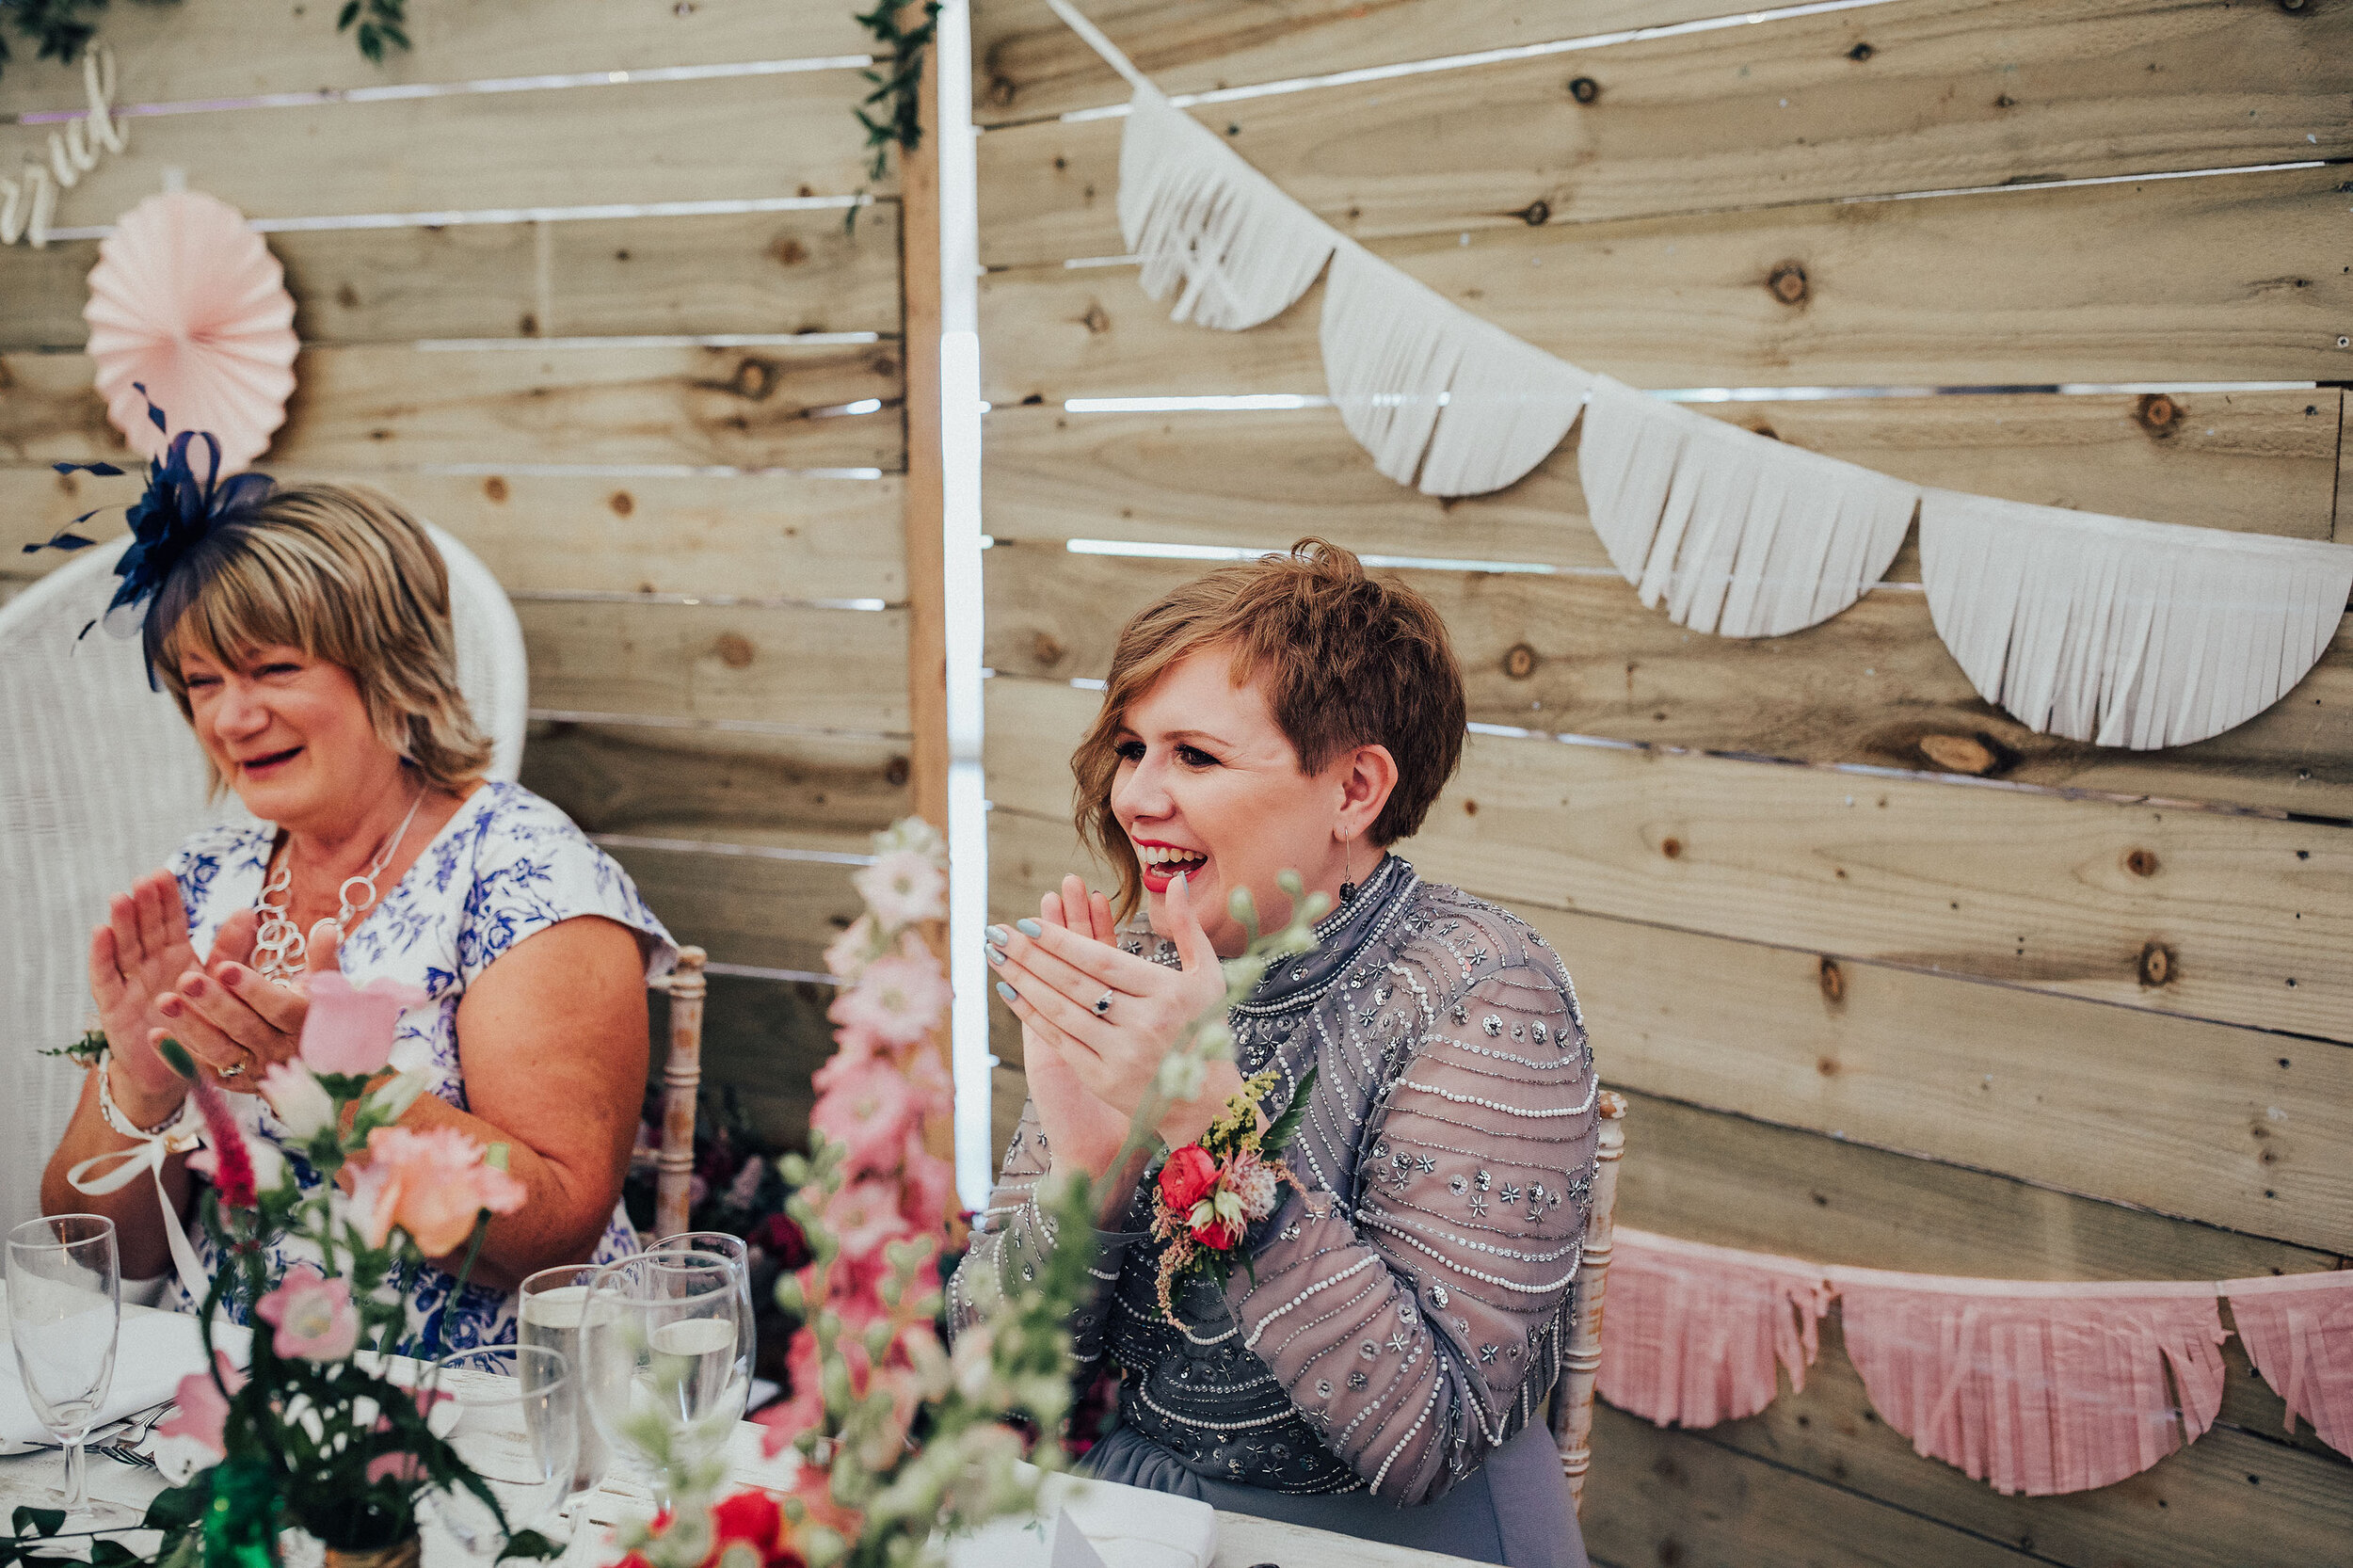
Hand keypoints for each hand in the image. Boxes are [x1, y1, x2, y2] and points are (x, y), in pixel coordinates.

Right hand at [89, 872, 209, 1115]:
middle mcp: (151, 965)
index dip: (167, 900)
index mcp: (178, 956)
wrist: (174, 1069)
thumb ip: (231, 950)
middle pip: (146, 929)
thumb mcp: (218, 984)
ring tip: (122, 897)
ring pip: (125, 947)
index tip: (166, 873)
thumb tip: (247, 911)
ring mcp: (130, 983)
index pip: (172, 922)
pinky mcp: (113, 1006)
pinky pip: (107, 978)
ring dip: (122, 923)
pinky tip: (101, 932)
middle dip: (145, 904)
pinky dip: (102, 955)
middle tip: (145, 879)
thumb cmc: (198, 1022)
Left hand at [154, 920, 337, 1095]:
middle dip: (215, 1004)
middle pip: (245, 1028)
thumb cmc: (315, 1018)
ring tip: (165, 1001)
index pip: (279, 1008)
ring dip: (191, 1027)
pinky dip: (178, 1054)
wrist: (310, 1069)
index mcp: (305, 1025)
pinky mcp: (230, 1082)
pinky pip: (201, 1070)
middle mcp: (279, 1051)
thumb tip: (326, 928)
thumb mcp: (324, 991)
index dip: (253, 990)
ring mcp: (253, 1069)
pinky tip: (156, 1034)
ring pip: (220, 1051)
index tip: (226, 968)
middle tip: (188, 980)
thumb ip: (323, 961)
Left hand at [988, 870, 1237, 1150]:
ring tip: (994, 956)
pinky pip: (1060, 1040)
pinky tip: (1009, 992)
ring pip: (1061, 1010)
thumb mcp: (1208, 976)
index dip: (1061, 940)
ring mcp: (1120, 1054)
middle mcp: (1143, 1022)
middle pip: (1074, 982)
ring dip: (1022, 980)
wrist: (1208, 1101)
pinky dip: (1031, 1015)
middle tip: (994, 932)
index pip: (1102, 960)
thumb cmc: (1206, 1028)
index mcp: (1166, 993)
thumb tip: (1176, 881)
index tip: (1026, 922)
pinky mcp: (1103, 1079)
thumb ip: (1189, 927)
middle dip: (1029, 954)